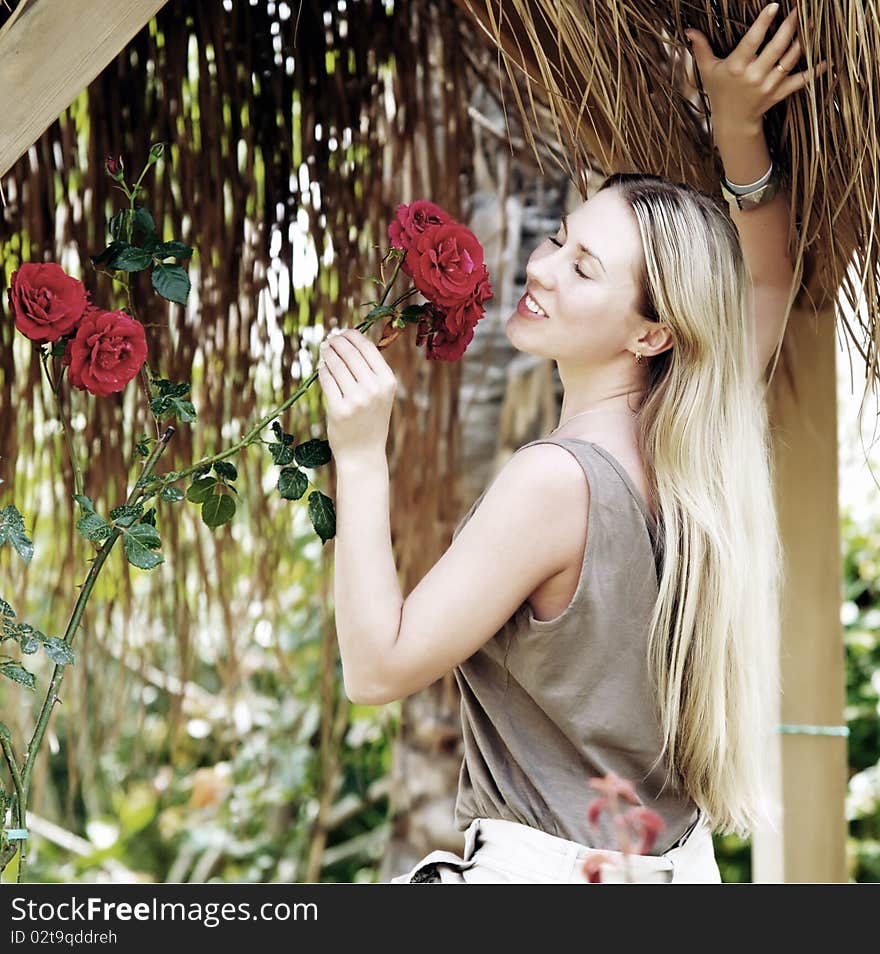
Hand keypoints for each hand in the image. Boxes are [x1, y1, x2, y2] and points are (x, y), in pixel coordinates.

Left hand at [317, 328, 397, 461]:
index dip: (351, 335)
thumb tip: (348, 339)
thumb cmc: (371, 419)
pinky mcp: (339, 410)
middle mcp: (374, 389)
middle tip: (329, 339)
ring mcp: (356, 400)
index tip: (341, 332)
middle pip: (349, 353)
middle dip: (336, 341)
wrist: (364, 453)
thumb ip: (370, 369)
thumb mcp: (380, 393)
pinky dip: (322, 370)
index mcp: (388, 381)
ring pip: (335, 364)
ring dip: (327, 353)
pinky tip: (322, 366)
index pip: (367, 347)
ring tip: (324, 350)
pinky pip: (326, 380)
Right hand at [686, 4, 828, 136]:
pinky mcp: (779, 92)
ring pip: (791, 58)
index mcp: (737, 67)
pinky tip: (826, 60)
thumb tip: (689, 30)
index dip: (764, 22)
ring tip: (812, 21)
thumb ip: (701, 49)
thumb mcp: (707, 70)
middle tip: (800, 8)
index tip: (775, 5)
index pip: (752, 41)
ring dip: (803, 39)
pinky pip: (800, 81)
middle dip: (790, 24)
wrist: (732, 122)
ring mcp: (769, 85)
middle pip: (777, 46)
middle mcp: (754, 75)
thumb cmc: (719, 92)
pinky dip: (814, 72)